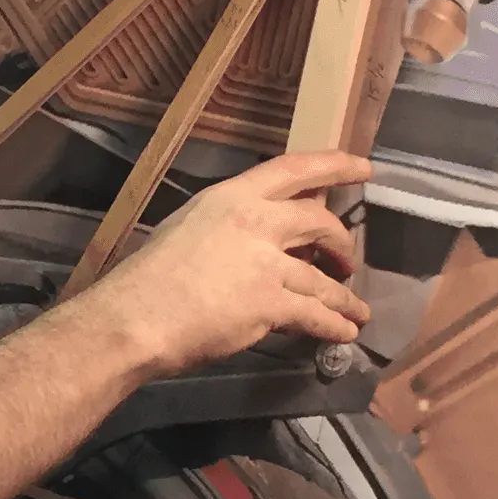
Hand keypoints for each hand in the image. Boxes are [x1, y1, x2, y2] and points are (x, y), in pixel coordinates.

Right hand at [76, 152, 369, 377]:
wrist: (136, 317)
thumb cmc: (146, 278)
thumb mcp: (186, 228)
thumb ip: (224, 227)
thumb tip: (246, 240)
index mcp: (231, 197)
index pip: (293, 169)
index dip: (333, 166)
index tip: (361, 167)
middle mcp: (255, 222)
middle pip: (319, 221)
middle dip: (343, 242)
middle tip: (349, 259)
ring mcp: (266, 263)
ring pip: (323, 278)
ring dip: (344, 295)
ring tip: (356, 309)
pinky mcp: (270, 304)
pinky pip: (315, 314)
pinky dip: (334, 324)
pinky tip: (344, 332)